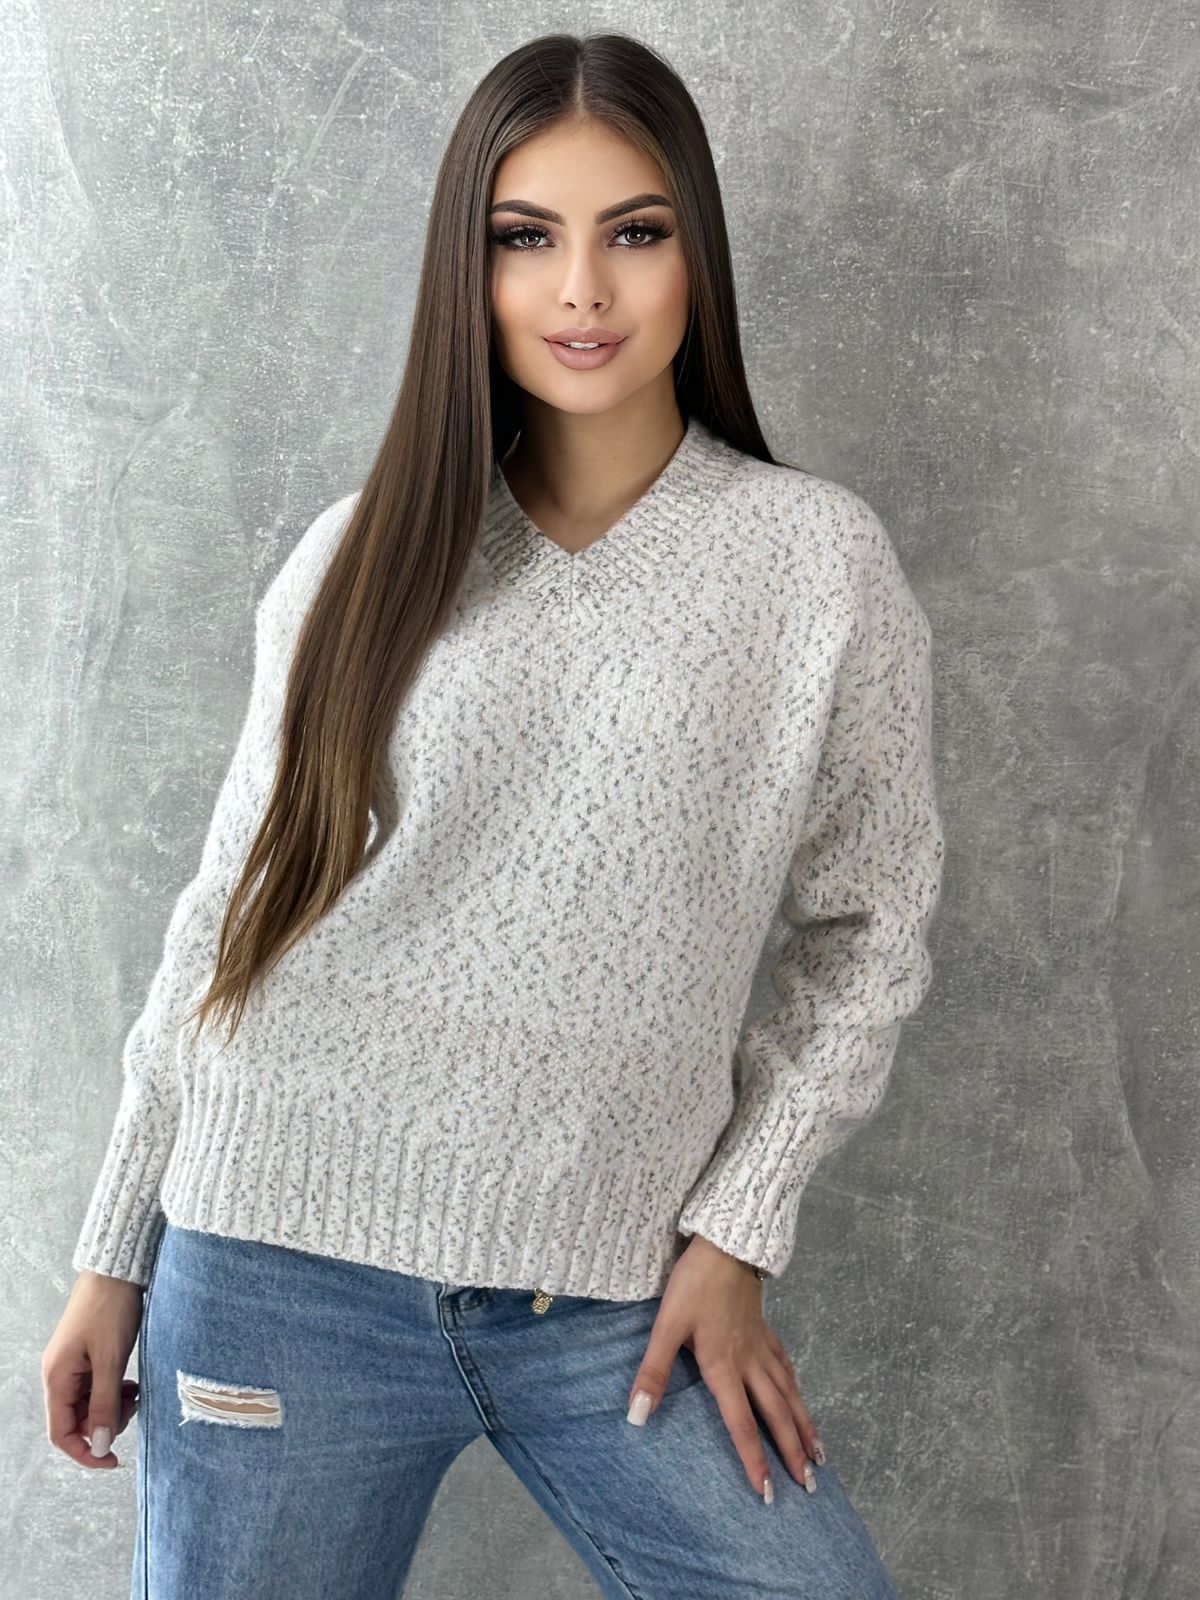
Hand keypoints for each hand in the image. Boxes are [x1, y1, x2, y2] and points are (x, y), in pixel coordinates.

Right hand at [41, 1269, 144, 1469]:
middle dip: (106, 1423)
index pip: (61, 1433)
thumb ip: (106, 1403)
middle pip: (78, 1421)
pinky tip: (131, 1383)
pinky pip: (98, 1388)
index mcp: (57, 1378)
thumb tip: (101, 1445)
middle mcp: (60, 1375)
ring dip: (113, 1406)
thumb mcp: (111, 1359)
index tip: (113, 1460)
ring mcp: (74, 1366)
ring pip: (91, 1405)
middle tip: (132, 1406)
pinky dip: (115, 1391)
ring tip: (134, 1391)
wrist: (116, 1270)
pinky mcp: (89, 1357)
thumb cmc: (110, 1308)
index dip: (86, 1452)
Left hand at [625, 1234, 824, 1498]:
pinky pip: (787, 1366)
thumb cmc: (694, 1283)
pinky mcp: (765, 1328)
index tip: (767, 1494)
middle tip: (809, 1486)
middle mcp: (750, 1362)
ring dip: (804, 1426)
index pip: (742, 1424)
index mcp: (725, 1367)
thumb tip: (637, 1417)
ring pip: (790, 1393)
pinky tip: (799, 1395)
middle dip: (792, 1453)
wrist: (727, 1242)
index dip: (754, 1460)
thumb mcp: (666, 1326)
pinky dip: (797, 1388)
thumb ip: (653, 1372)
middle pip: (777, 1415)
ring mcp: (762, 1345)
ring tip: (818, 1455)